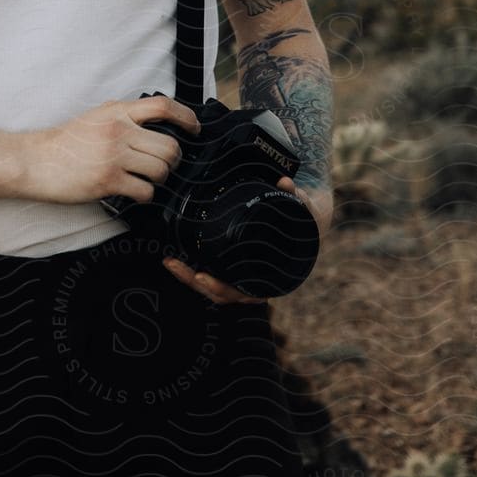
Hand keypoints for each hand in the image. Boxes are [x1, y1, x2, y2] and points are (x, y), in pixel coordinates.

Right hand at [13, 95, 200, 204]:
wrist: (35, 160)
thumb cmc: (64, 142)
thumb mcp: (95, 117)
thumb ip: (122, 117)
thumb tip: (153, 122)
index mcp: (116, 111)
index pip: (163, 106)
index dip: (186, 117)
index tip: (194, 128)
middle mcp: (119, 130)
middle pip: (170, 146)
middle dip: (173, 160)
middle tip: (164, 166)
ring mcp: (114, 156)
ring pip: (161, 169)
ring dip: (159, 179)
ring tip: (146, 180)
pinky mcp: (108, 180)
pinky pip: (145, 191)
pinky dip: (145, 195)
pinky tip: (135, 193)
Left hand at [162, 173, 332, 305]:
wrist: (307, 220)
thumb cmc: (304, 220)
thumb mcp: (304, 210)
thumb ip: (296, 198)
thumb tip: (285, 182)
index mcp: (273, 277)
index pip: (244, 293)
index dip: (222, 288)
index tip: (203, 276)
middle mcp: (256, 283)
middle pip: (221, 293)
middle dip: (195, 281)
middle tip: (174, 264)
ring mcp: (243, 277)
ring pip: (213, 288)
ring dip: (189, 277)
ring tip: (169, 262)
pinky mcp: (233, 268)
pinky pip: (213, 275)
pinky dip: (194, 271)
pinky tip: (176, 258)